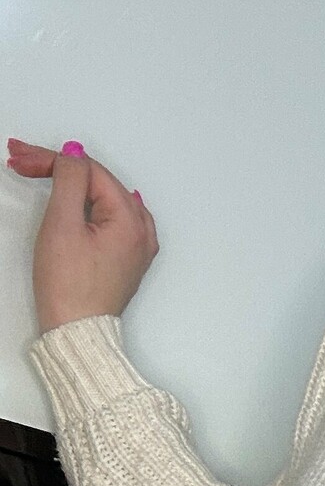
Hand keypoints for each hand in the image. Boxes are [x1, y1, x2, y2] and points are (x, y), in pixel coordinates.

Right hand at [6, 138, 158, 334]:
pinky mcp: (125, 259)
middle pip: (98, 183)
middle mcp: (142, 231)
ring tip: (38, 171)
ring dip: (71, 184)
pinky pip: (110, 217)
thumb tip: (75, 153)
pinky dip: (87, 203)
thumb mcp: (63, 224)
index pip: (90, 172)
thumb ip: (71, 181)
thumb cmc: (68, 286)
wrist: (76, 332)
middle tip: (20, 159)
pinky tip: (80, 193)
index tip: (20, 157)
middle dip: (58, 168)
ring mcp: (136, 247)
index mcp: (131, 220)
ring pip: (103, 198)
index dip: (52, 160)